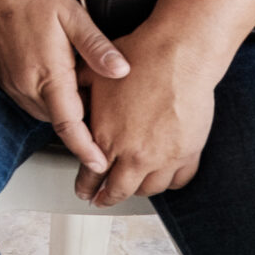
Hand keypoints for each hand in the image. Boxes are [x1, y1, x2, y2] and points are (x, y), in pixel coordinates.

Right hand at [0, 0, 130, 174]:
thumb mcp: (72, 14)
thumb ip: (97, 47)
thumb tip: (122, 70)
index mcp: (47, 74)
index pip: (69, 125)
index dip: (86, 149)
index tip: (101, 165)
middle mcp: (27, 86)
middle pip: (61, 122)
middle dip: (83, 128)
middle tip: (110, 119)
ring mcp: (14, 85)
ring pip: (47, 113)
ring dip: (67, 112)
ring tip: (88, 97)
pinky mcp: (6, 80)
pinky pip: (34, 102)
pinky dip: (52, 101)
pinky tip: (64, 81)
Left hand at [76, 28, 223, 205]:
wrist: (179, 55)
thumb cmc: (140, 59)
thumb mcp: (93, 74)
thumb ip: (79, 94)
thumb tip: (67, 99)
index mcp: (106, 137)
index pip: (90, 174)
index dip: (85, 186)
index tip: (84, 191)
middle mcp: (134, 154)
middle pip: (118, 190)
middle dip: (107, 198)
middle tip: (102, 200)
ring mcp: (163, 157)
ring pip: (149, 189)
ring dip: (138, 190)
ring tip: (133, 187)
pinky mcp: (188, 153)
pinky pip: (179, 180)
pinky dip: (170, 182)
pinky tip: (165, 177)